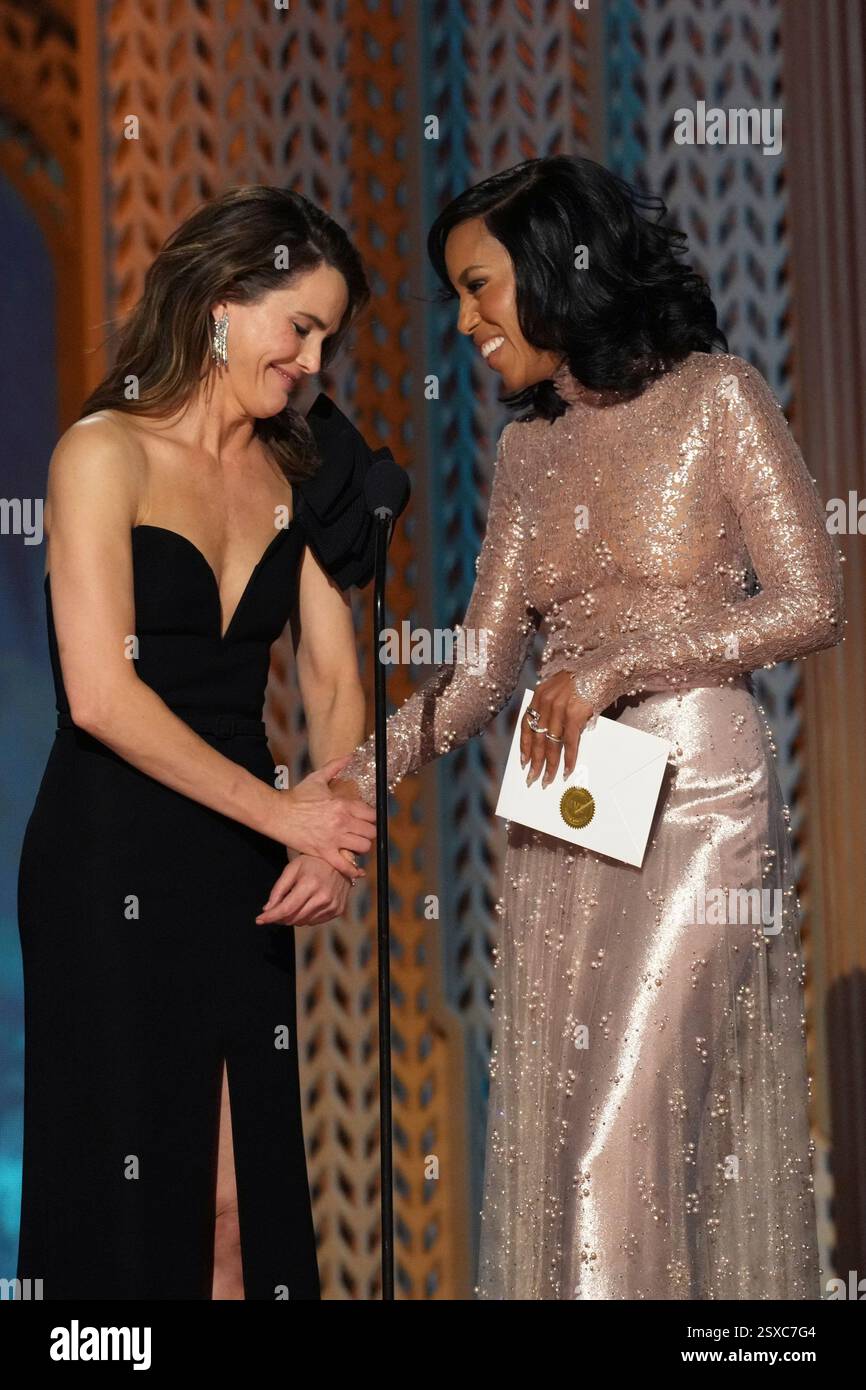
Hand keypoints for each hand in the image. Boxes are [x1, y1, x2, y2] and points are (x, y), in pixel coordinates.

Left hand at [255, 852, 352, 925]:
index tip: (259, 920)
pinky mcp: (338, 910)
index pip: (286, 908)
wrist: (340, 860)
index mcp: (310, 884)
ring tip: (291, 904)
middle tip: (273, 911)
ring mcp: (332, 905)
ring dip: (292, 918)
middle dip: (279, 918)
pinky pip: (315, 921)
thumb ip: (278, 889)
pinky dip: (306, 917)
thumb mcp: (292, 869)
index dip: (271, 916)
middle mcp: (323, 897)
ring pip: (303, 922)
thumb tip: (267, 909)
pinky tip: (306, 904)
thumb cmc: (313, 862)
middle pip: (294, 918)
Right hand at [271, 754, 375, 880]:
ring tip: (354, 844)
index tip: (366, 820)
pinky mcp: (323, 852)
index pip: (372, 814)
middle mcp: (342, 822)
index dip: (371, 818)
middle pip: (370, 832)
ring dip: (361, 847)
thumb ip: (336, 766)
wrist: (277, 813)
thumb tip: (350, 756)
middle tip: (360, 832)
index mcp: (343, 804)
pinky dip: (353, 871)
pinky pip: (345, 866)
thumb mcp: (317, 778)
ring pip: (363, 847)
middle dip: (368, 832)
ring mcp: (333, 839)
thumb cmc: (297, 796)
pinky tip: (356, 871)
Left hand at [520, 672, 594, 787]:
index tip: (523, 761)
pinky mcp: (574, 714)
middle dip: (534, 761)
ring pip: (551, 744)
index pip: (526, 725)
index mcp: (539, 695)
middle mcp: (546, 701)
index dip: (525, 745)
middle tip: (532, 778)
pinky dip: (569, 759)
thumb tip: (552, 735)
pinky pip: (569, 743)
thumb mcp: (562, 689)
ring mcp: (559, 708)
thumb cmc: (586, 678)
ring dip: (550, 765)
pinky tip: (567, 770)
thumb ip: (553, 708)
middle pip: (537, 738)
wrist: (605, 666)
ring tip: (548, 780)